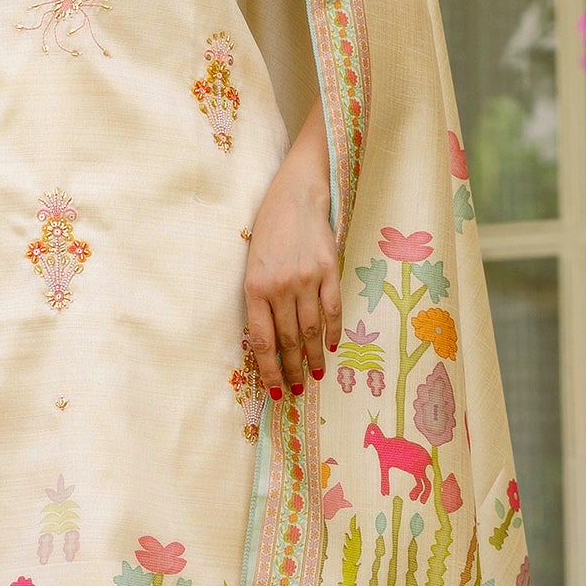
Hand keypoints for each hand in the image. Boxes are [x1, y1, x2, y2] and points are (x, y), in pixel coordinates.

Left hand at [245, 117, 341, 396]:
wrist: (295, 196)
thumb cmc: (268, 230)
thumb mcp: (252, 264)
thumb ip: (260, 299)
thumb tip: (269, 340)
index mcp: (255, 287)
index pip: (262, 341)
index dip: (270, 370)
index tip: (276, 390)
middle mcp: (280, 287)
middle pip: (288, 340)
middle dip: (293, 368)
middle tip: (298, 388)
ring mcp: (307, 279)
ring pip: (311, 330)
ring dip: (314, 356)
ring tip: (316, 375)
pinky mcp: (329, 270)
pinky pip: (333, 309)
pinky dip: (333, 331)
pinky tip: (333, 346)